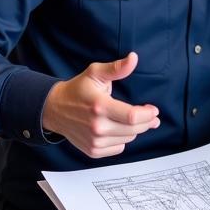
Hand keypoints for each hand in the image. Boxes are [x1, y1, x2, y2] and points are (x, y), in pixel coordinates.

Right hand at [43, 52, 160, 157]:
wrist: (55, 109)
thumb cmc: (77, 90)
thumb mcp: (95, 73)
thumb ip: (117, 68)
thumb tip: (134, 58)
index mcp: (100, 106)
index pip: (132, 116)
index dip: (148, 114)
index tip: (153, 110)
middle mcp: (97, 126)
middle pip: (134, 130)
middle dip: (147, 122)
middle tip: (150, 116)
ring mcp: (94, 141)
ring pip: (128, 139)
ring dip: (134, 130)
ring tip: (130, 119)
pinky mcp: (93, 150)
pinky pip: (119, 148)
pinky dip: (122, 139)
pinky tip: (116, 128)